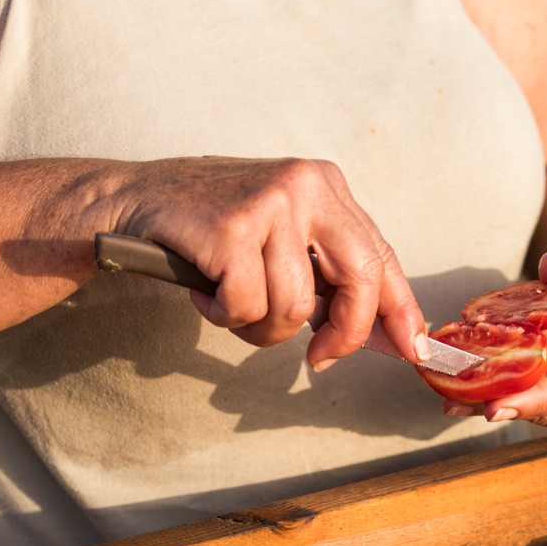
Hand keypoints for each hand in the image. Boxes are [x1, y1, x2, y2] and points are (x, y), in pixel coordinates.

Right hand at [110, 155, 428, 369]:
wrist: (132, 202)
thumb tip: (374, 333)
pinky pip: (247, 306)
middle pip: (359, 281)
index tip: (414, 349)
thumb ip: (324, 273)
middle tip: (318, 359)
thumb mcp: (279, 237)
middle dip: (343, 334)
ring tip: (229, 304)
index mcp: (327, 186)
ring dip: (259, 327)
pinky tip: (203, 291)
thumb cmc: (208, 230)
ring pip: (293, 307)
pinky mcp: (233, 226)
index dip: (401, 309)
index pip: (381, 255)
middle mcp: (307, 186)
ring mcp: (271, 203)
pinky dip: (222, 314)